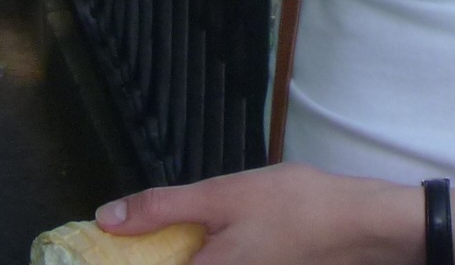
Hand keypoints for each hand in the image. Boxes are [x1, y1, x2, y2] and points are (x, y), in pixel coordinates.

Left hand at [97, 165, 417, 264]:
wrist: (360, 227)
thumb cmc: (295, 208)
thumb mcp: (222, 196)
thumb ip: (162, 208)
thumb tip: (106, 218)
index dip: (115, 261)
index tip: (94, 251)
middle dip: (144, 255)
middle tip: (122, 238)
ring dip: (168, 254)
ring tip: (152, 239)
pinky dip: (198, 256)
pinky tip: (200, 244)